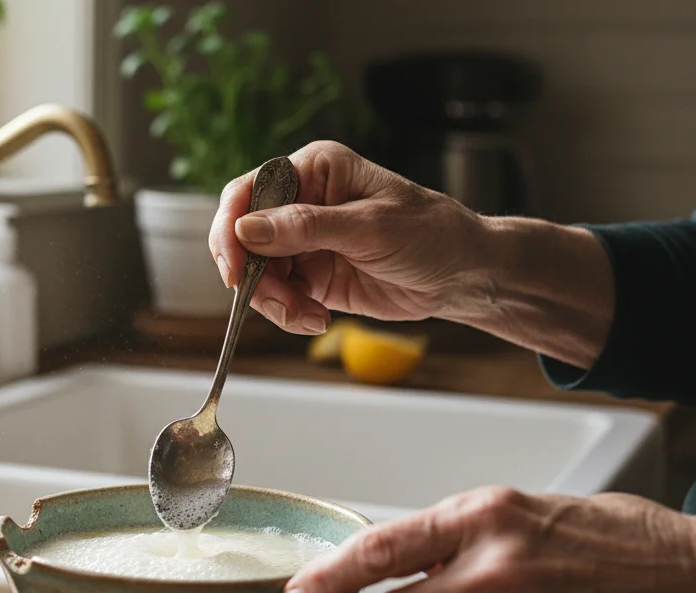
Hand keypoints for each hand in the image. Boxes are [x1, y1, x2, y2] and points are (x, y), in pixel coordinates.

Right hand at [208, 141, 490, 334]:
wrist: (463, 275)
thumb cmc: (431, 233)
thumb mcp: (370, 228)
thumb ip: (306, 227)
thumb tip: (246, 228)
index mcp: (315, 170)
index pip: (249, 191)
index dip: (231, 228)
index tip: (234, 267)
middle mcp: (302, 202)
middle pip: (243, 237)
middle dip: (254, 276)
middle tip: (279, 303)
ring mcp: (304, 241)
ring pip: (257, 273)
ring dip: (274, 301)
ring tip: (307, 317)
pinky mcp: (311, 276)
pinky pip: (279, 297)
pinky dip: (289, 314)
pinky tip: (317, 319)